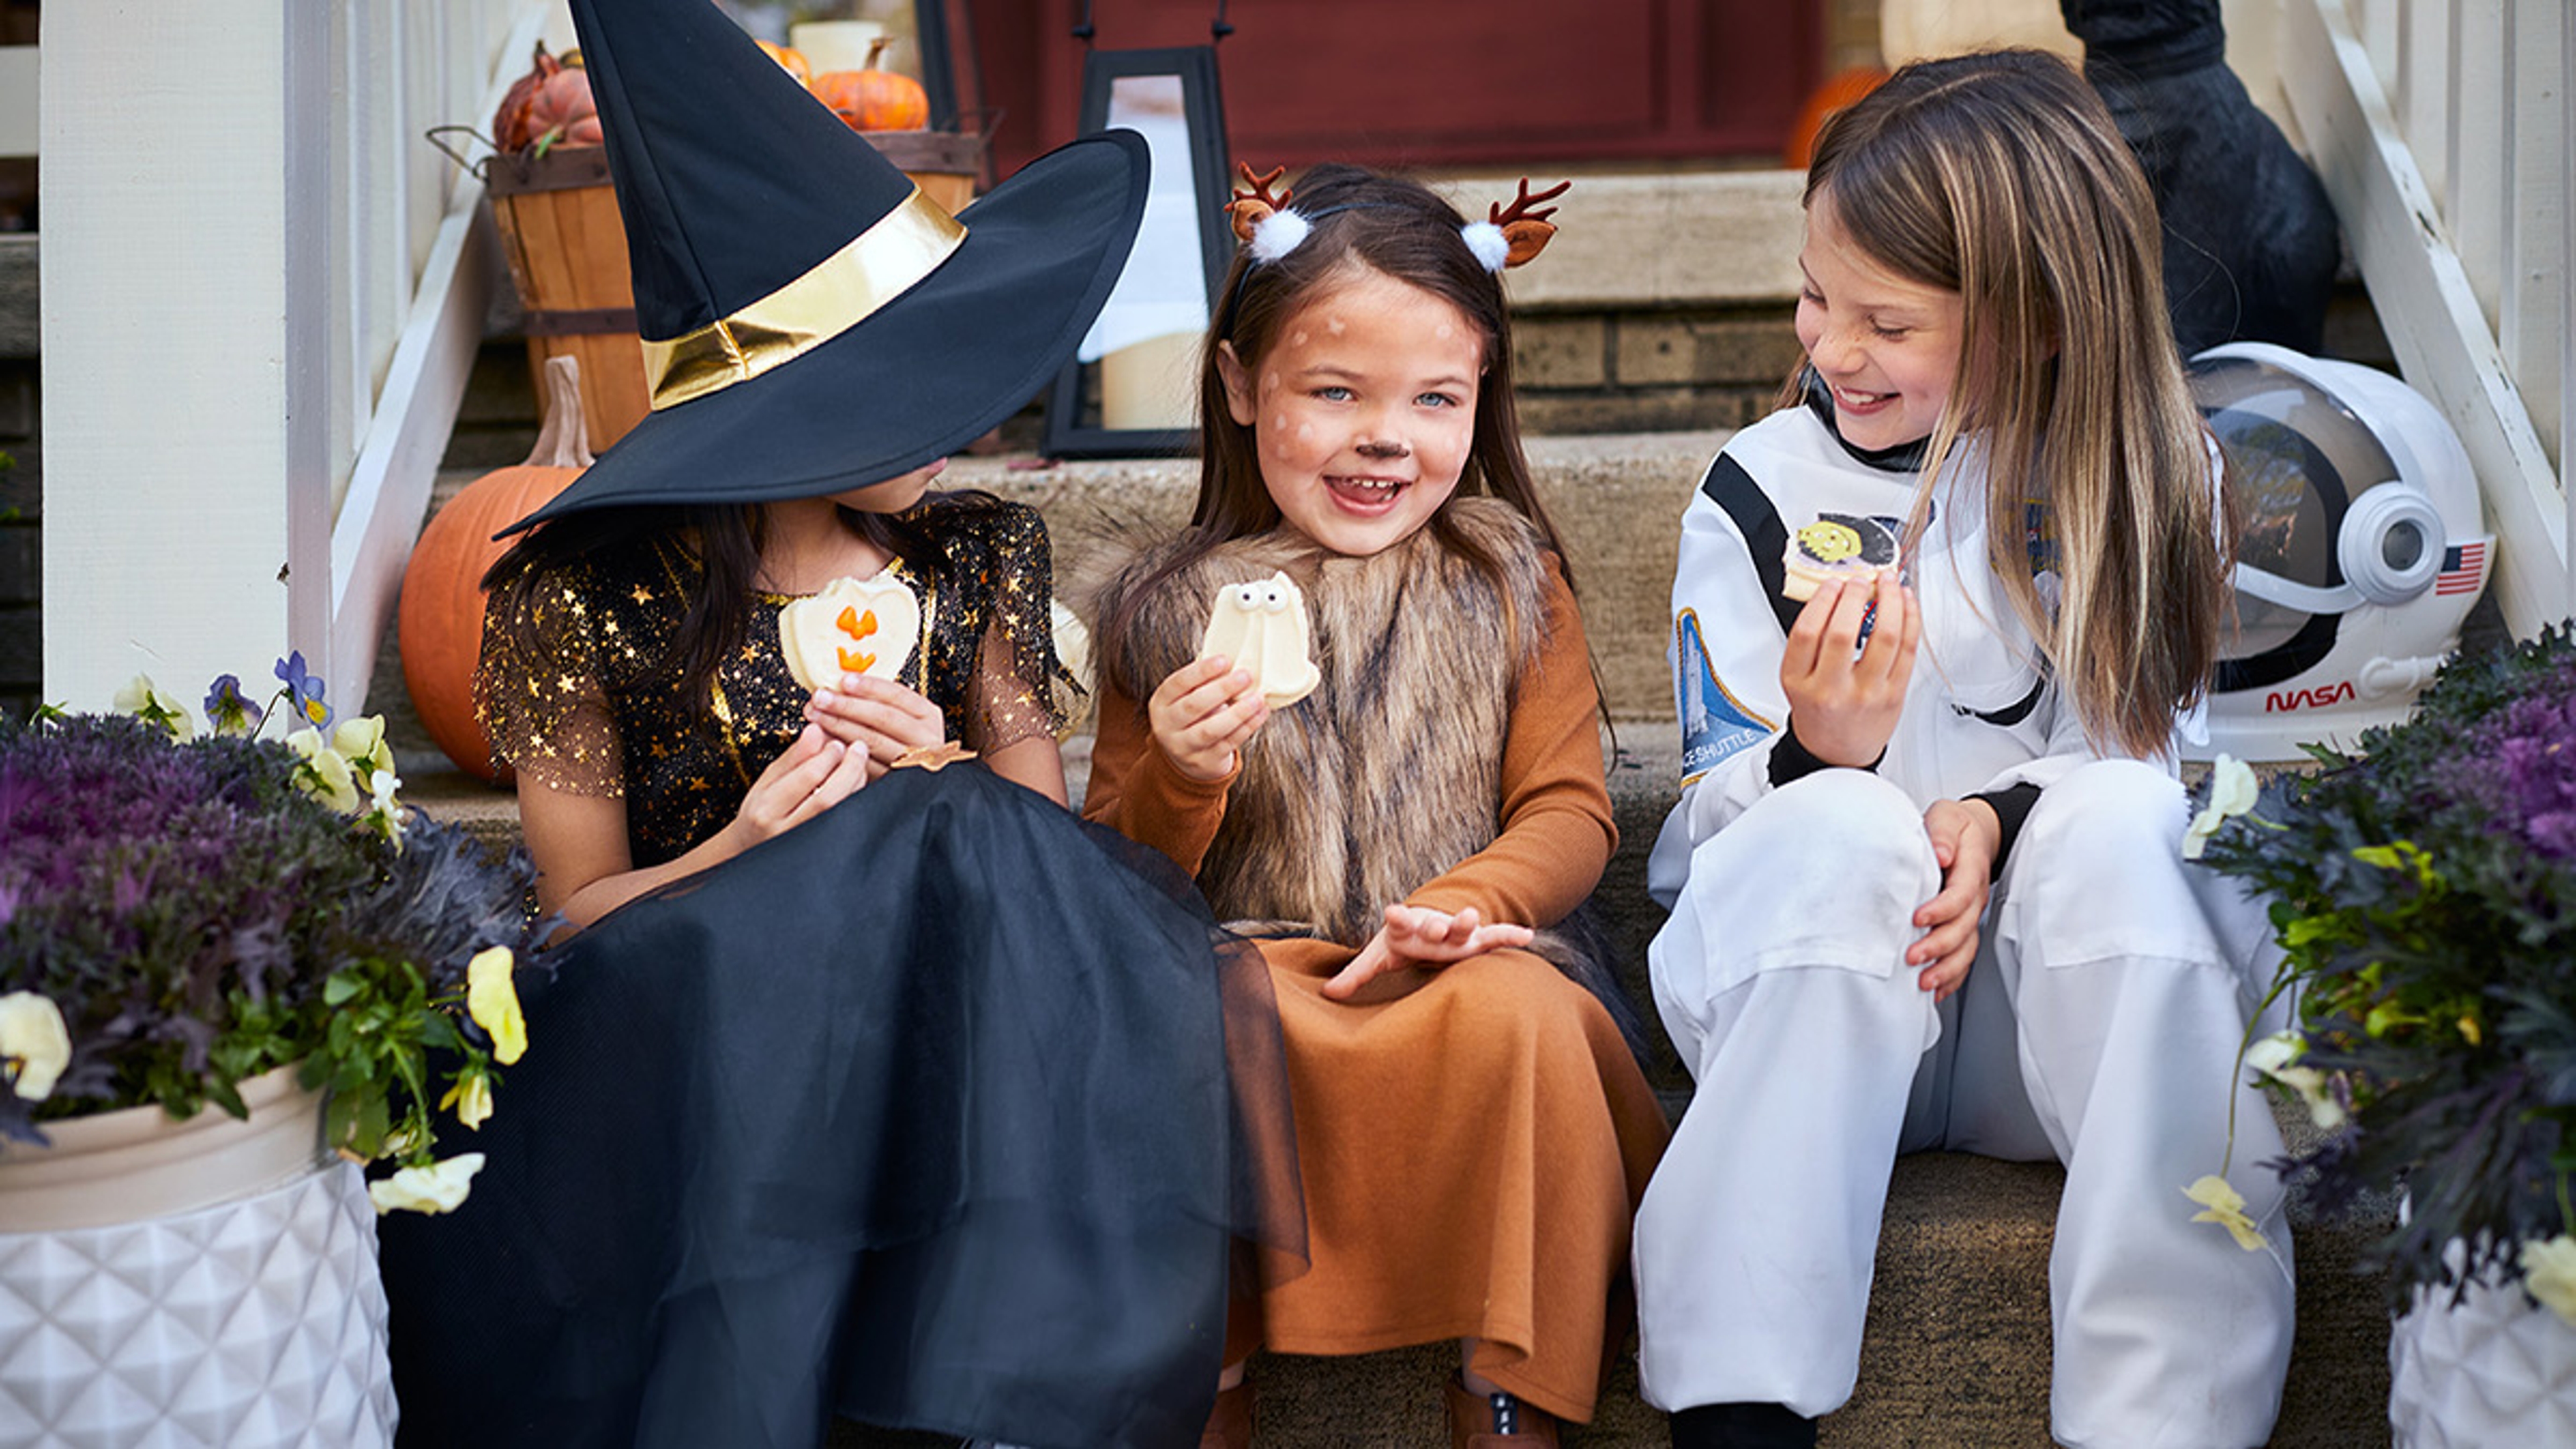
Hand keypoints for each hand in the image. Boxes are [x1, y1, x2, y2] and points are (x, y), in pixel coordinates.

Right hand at [730, 722, 871, 845]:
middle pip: (829, 797)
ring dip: (857, 783)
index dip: (828, 755)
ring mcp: (806, 845)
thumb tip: (817, 729)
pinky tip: (857, 785)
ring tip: (859, 765)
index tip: (837, 742)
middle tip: (858, 748)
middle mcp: (785, 830)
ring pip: (841, 811)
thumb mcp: (769, 780)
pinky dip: (857, 799)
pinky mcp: (824, 850)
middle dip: (850, 768)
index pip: (808, 776)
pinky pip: (847, 822)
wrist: (753, 848)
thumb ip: (795, 756)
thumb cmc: (762, 810)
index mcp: (767, 808)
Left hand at [803, 673, 944, 779]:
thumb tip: (843, 686)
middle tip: (821, 698)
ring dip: (840, 727)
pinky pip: (867, 766)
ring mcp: (913, 761)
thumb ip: (878, 702)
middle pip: (884, 717)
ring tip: (817, 717)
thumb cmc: (904, 740)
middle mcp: (925, 738)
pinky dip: (844, 753)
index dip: (869, 686)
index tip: (844, 680)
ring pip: (873, 741)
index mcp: (927, 715)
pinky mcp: (896, 780)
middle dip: (848, 705)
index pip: (897, 694)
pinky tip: (826, 743)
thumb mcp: (902, 716)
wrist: (919, 783)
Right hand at [1148, 654, 1268, 783]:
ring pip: (1212, 729)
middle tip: (1246, 676)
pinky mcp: (1204, 761)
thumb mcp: (1186, 698)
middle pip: (1194, 706)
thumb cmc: (1191, 717)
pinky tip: (1261, 713)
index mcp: (1160, 703)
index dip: (1201, 671)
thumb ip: (1202, 682)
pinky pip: (1228, 743)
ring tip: (1258, 698)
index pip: (1178, 683)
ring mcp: (1184, 747)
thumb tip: (1234, 660)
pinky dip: (1247, 727)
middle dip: (1222, 689)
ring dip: (1239, 712)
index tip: (1225, 659)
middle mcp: (1167, 726)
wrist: (1184, 759)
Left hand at [1321, 904, 1534, 1000]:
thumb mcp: (1379, 955)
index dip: (1397, 917)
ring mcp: (1455, 933)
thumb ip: (1356, 973)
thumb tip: (1327, 995)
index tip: (1393, 911)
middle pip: (1436, 925)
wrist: (1427, 927)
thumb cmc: (1401, 943)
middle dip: (1439, 925)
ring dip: (1468, 922)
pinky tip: (1527, 937)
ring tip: (1473, 917)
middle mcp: (1432, 927)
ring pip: (1464, 927)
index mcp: (1407, 928)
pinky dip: (1510, 935)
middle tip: (1440, 925)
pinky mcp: (1475, 941)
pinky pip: (1495, 937)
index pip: (1399, 921)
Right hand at [1779, 570, 1920, 767]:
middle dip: (1854, 596)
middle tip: (1860, 580)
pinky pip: (1908, 649)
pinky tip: (1906, 602)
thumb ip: (1809, 641)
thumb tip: (1834, 592)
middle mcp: (1833, 690)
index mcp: (1801, 683)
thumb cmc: (1819, 710)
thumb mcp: (1796, 679)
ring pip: (1884, 637)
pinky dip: (1910, 618)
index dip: (1822, 601)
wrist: (1838, 752)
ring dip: (1890, 600)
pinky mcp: (1895, 694)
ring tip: (1889, 583)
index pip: (1807, 633)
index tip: (1833, 584)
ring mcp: (1868, 693)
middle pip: (1844, 632)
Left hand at [1911, 797, 1998, 1001]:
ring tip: (1923, 982)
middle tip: (1912, 957)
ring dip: (1946, 968)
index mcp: (1970, 869)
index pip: (1961, 894)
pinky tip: (1934, 990)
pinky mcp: (1963, 927)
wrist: (1972, 836)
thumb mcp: (1946, 817)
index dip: (1942, 909)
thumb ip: (1942, 833)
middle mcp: (1974, 897)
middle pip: (1963, 928)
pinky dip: (1951, 976)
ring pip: (1966, 948)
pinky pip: (1963, 956)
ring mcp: (1970, 915)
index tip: (1917, 918)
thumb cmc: (1954, 828)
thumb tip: (1941, 853)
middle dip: (1939, 946)